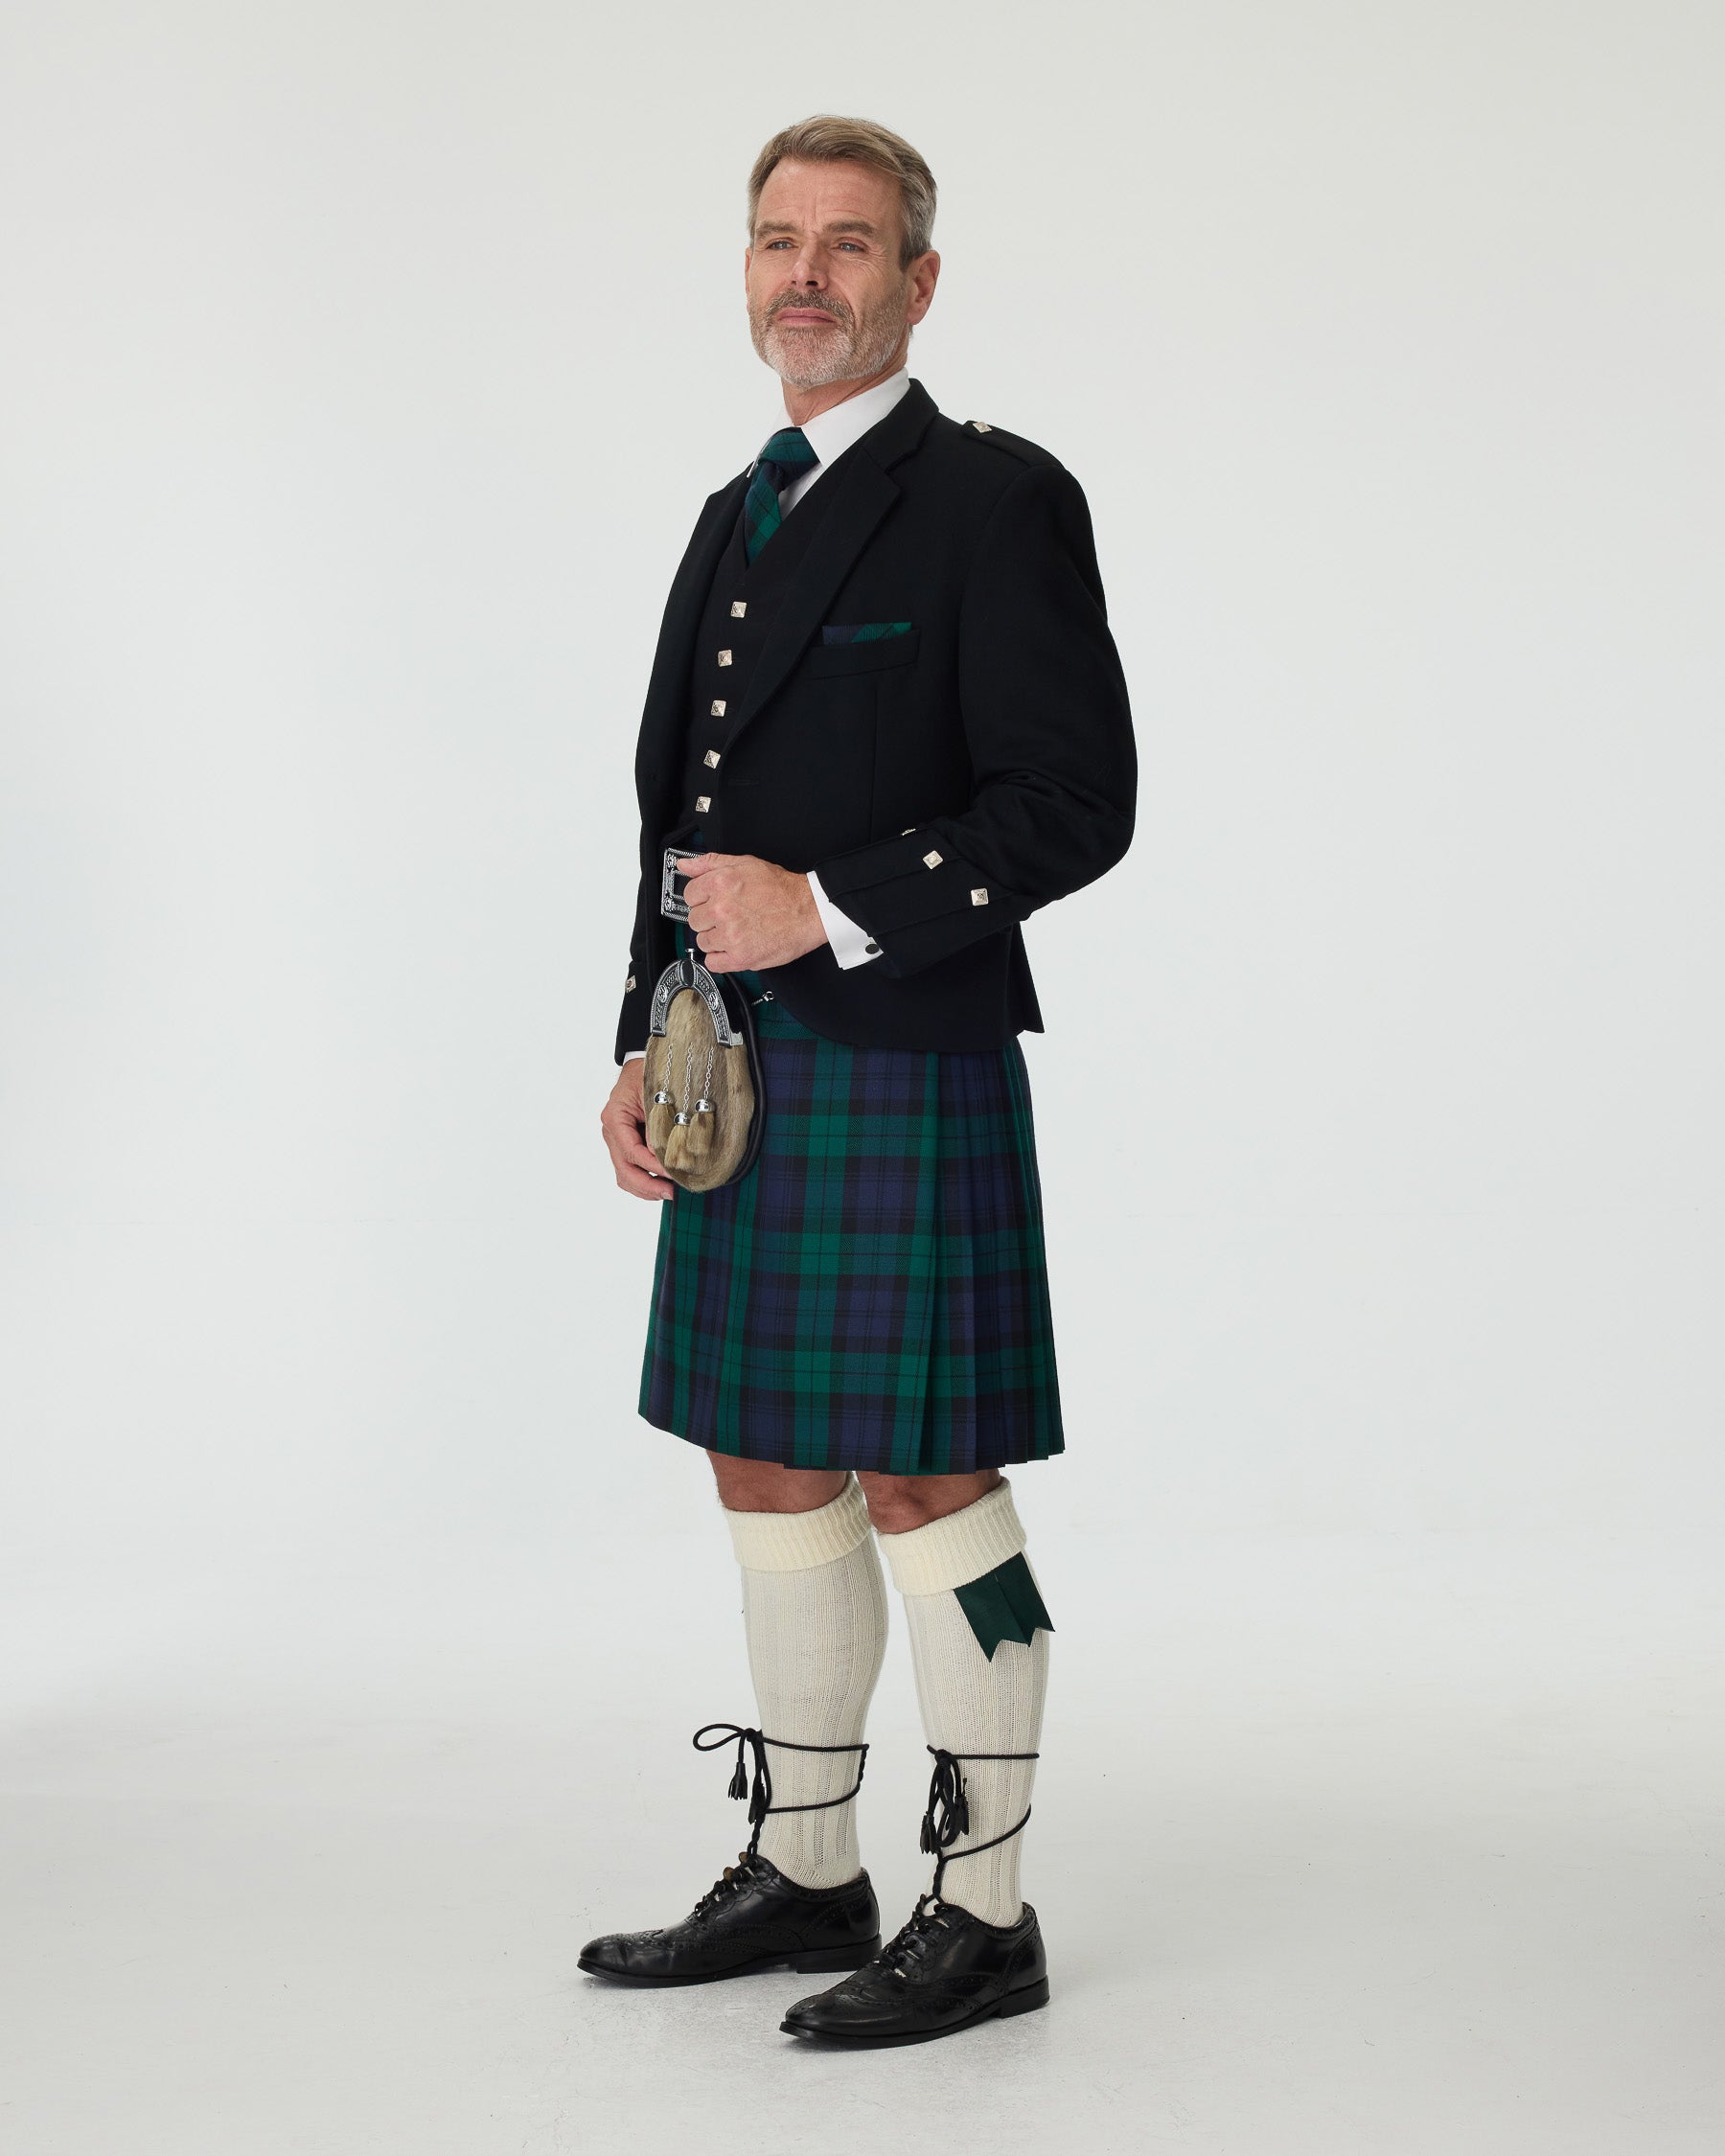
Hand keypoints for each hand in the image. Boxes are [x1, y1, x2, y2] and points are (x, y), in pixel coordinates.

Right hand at [600, 1059, 671, 1200]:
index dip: (652, 1166)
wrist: (640, 1065)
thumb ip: (659, 1124)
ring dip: (645, 1188)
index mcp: (615, 1118)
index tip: (673, 1175)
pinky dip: (644, 1180)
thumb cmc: (647, 1074)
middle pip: (624, 1170)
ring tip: (668, 1193)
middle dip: (648, 1185)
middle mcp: (611, 1132)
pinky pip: (629, 1169)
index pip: (632, 1152)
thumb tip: (668, 1155)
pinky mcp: (625, 1144)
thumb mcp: (656, 1094)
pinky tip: (661, 1184)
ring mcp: (616, 1140)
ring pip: (625, 1175)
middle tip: (671, 1193)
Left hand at [680, 853, 827, 970]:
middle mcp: (722, 909)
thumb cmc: (782, 889)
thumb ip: (710, 862)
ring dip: (715, 939)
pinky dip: (720, 958)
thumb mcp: (745, 864)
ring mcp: (730, 935)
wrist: (809, 911)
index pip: (689, 895)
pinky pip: (713, 963)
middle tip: (728, 917)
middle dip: (709, 919)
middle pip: (694, 920)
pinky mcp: (740, 957)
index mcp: (720, 883)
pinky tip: (733, 948)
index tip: (712, 902)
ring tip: (735, 931)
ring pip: (703, 942)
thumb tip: (685, 864)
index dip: (701, 898)